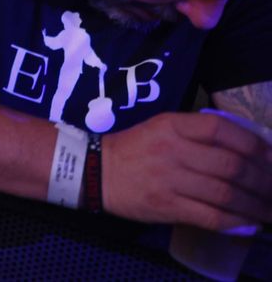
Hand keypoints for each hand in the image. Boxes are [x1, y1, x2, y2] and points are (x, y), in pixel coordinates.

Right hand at [103, 111, 271, 230]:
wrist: (96, 172)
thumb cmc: (135, 148)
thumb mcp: (162, 128)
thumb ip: (198, 134)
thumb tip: (246, 149)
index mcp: (172, 126)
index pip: (221, 130)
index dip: (253, 143)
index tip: (270, 156)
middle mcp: (173, 150)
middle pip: (231, 166)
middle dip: (263, 181)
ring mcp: (169, 180)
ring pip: (225, 194)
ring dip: (255, 205)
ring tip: (269, 210)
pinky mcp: (166, 206)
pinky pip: (210, 216)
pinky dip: (235, 222)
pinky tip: (249, 225)